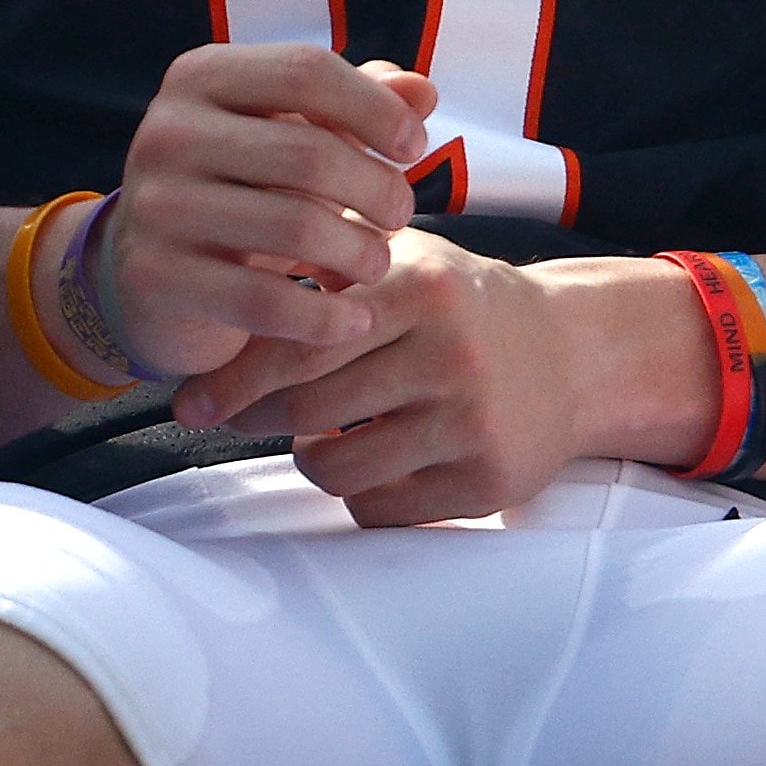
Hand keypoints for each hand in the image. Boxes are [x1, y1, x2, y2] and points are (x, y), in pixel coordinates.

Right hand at [82, 45, 433, 380]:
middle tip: (399, 217)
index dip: (376, 109)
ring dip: (360, 252)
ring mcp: (155, 204)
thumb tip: (422, 90)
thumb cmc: (242, 192)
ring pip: (296, 227)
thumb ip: (356, 108)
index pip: (306, 71)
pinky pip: (266, 301)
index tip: (413, 148)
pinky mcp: (154, 276)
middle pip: (310, 153)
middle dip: (378, 190)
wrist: (150, 277)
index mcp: (201, 77)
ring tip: (376, 263)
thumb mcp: (292, 138)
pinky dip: (326, 317)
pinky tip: (353, 320)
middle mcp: (167, 131)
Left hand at [180, 233, 597, 525]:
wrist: (574, 354)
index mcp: (419, 287)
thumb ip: (325, 256)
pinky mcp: (486, 480)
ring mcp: (471, 422)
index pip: (300, 341)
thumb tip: (223, 269)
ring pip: (336, 467)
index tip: (192, 400)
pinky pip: (379, 508)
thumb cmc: (463, 303)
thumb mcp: (404, 256)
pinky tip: (367, 458)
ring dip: (306, 457)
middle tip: (232, 415)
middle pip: (306, 406)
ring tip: (315, 432)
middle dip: (253, 417)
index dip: (235, 376)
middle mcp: (448, 353)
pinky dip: (356, 491)